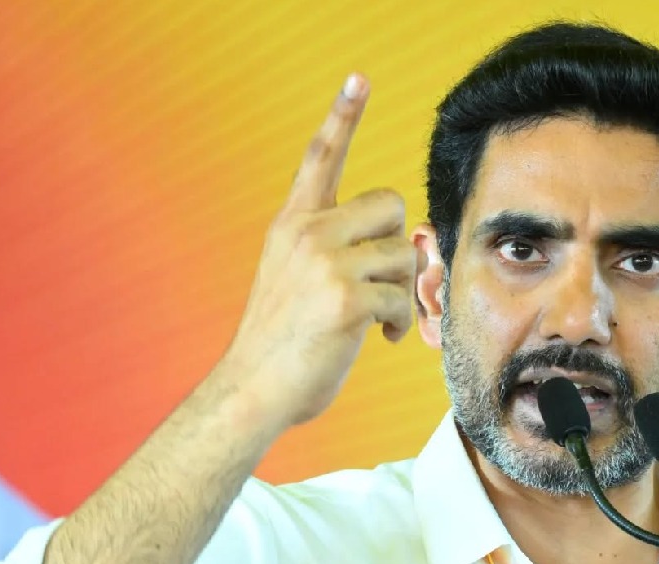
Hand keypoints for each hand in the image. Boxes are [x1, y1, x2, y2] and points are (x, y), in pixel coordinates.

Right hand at [225, 74, 419, 428]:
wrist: (254, 389)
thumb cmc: (283, 341)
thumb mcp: (296, 278)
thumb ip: (335, 249)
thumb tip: (404, 245)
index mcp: (292, 223)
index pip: (321, 157)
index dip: (342, 116)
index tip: (359, 78)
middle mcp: (306, 233)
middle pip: (391, 203)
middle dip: (399, 242)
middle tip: (385, 278)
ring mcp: (325, 264)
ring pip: (403, 253)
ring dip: (404, 290)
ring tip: (382, 317)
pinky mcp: (345, 299)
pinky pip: (402, 296)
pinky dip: (401, 322)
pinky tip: (383, 338)